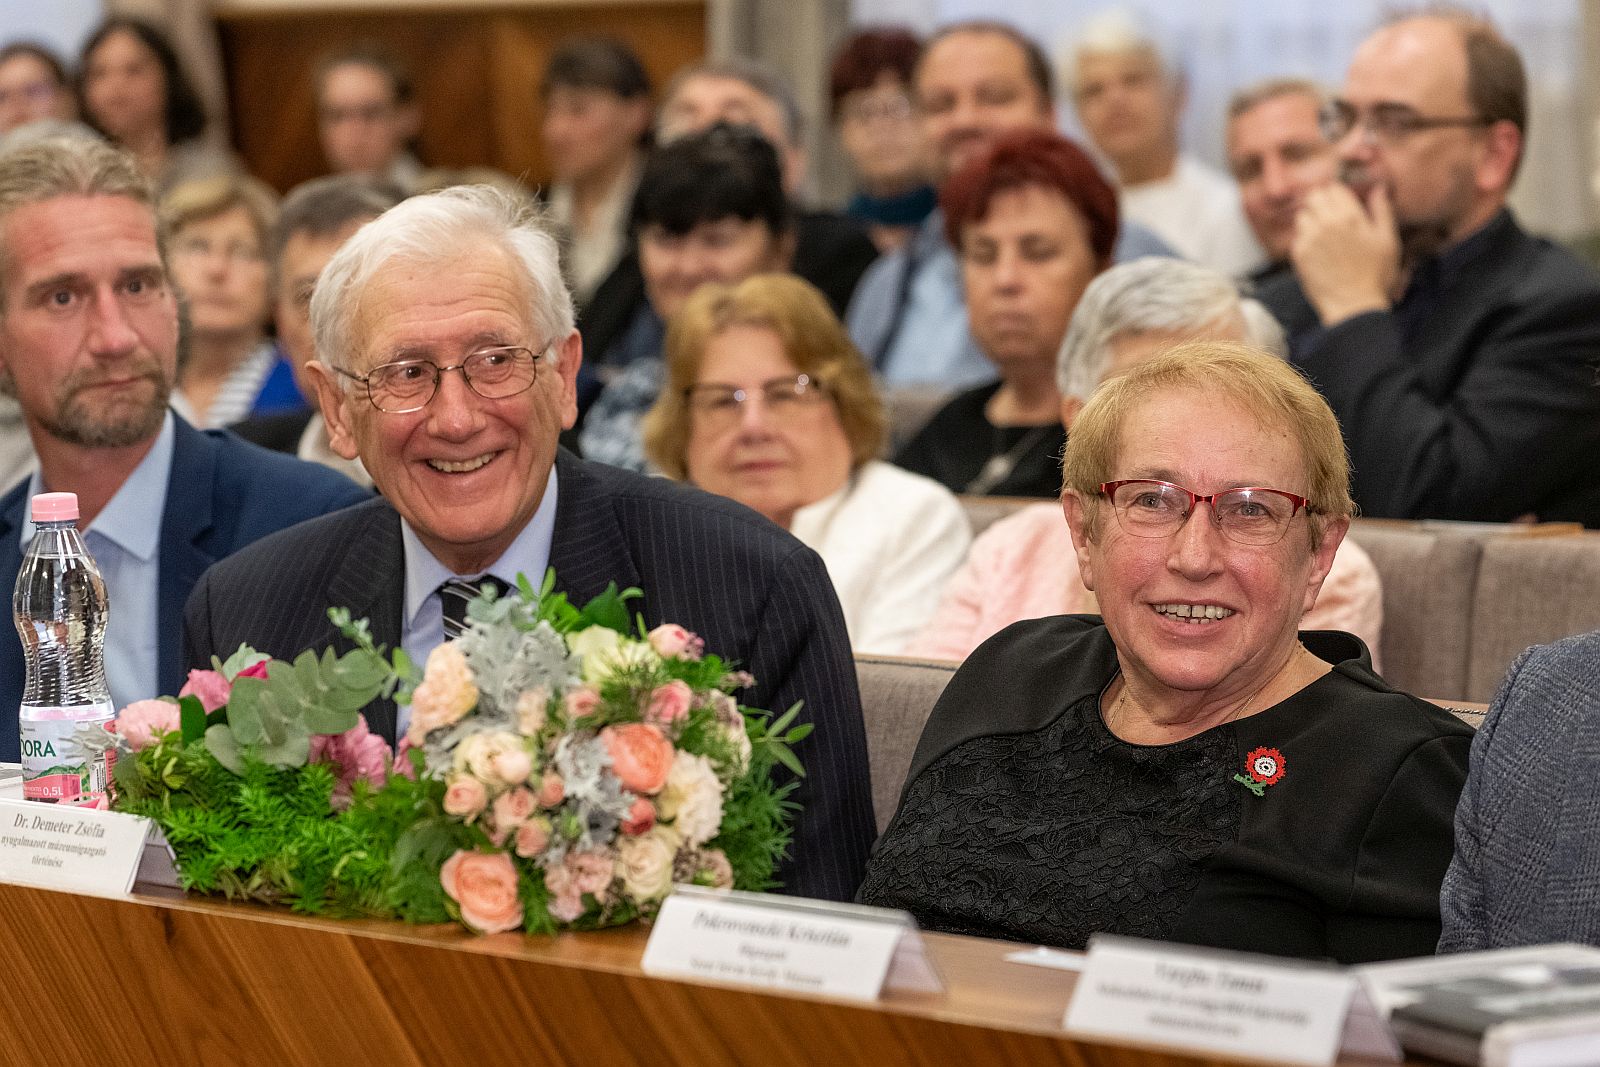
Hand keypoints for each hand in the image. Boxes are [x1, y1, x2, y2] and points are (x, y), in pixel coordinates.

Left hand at [1291, 182, 1400, 326]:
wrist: (1353, 306)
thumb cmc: (1376, 276)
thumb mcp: (1388, 241)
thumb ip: (1382, 211)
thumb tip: (1378, 188)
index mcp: (1350, 216)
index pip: (1333, 188)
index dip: (1337, 194)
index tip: (1341, 202)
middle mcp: (1326, 224)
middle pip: (1313, 197)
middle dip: (1321, 202)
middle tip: (1331, 216)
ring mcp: (1309, 239)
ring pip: (1302, 215)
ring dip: (1311, 220)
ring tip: (1325, 234)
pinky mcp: (1298, 255)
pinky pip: (1297, 237)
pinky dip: (1305, 240)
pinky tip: (1319, 252)